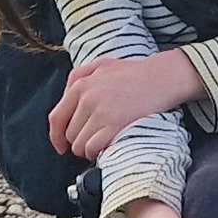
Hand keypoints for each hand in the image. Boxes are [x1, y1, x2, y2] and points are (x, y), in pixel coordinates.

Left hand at [50, 49, 202, 159]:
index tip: (61, 146)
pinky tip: (106, 146)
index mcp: (80, 84)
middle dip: (78, 141)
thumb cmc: (134, 73)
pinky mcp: (116, 124)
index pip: (56, 118)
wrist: (162, 77)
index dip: (56, 136)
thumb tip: (64, 100)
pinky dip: (97, 152)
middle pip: (69, 135)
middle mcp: (87, 99)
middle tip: (93, 138)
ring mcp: (101, 112)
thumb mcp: (101, 65)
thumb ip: (78, 77)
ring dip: (88, 149)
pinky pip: (93, 148)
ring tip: (101, 142)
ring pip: (80, 144)